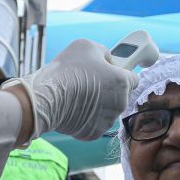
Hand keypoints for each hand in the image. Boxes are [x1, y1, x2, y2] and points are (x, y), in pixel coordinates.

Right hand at [4, 39, 138, 140]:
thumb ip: (104, 53)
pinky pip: (94, 123)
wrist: (47, 98)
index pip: (133, 78)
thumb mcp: (87, 46)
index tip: (109, 72)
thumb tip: (107, 60)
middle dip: (109, 89)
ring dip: (98, 104)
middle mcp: (120, 103)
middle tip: (89, 82)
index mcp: (123, 82)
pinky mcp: (94, 133)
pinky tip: (74, 108)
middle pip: (120, 95)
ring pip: (107, 111)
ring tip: (78, 94)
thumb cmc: (67, 70)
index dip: (120, 73)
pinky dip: (87, 118)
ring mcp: (107, 121)